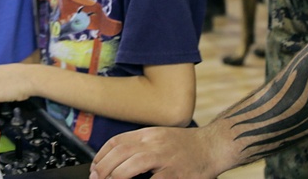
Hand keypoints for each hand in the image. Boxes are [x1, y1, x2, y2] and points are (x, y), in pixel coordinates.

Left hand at [90, 126, 217, 178]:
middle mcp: (154, 143)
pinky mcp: (176, 173)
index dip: (101, 155)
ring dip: (117, 176)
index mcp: (148, 134)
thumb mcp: (160, 138)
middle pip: (121, 152)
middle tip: (96, 178)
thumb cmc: (187, 146)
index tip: (94, 167)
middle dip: (104, 167)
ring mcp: (165, 158)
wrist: (213, 145)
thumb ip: (141, 147)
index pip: (117, 141)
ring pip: (133, 164)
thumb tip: (118, 160)